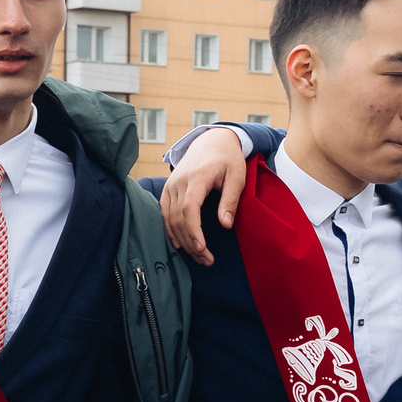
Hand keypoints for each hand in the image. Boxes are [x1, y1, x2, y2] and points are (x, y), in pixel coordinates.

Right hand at [162, 131, 250, 266]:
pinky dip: (170, 231)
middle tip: (206, 260)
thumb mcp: (237, 176)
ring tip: (199, 256)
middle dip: (191, 242)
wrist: (212, 141)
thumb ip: (230, 200)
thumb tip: (225, 225)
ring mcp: (171, 185)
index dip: (193, 231)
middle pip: (178, 218)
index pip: (189, 208)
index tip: (202, 248)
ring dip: (182, 241)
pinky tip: (181, 245)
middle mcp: (179, 181)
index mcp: (197, 177)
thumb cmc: (227, 159)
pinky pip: (164, 213)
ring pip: (169, 219)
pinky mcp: (168, 189)